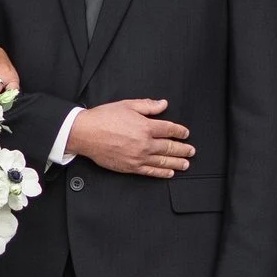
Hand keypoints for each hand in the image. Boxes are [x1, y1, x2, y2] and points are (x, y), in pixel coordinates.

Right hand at [68, 97, 194, 177]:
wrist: (85, 133)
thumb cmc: (104, 118)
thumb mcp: (127, 105)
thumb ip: (147, 106)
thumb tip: (163, 104)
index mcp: (145, 126)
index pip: (169, 129)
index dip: (180, 131)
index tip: (185, 133)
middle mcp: (144, 143)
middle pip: (169, 147)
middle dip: (183, 149)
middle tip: (191, 151)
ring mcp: (138, 157)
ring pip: (163, 161)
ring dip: (177, 162)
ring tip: (186, 163)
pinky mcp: (130, 167)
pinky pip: (150, 171)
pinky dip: (162, 173)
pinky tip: (169, 172)